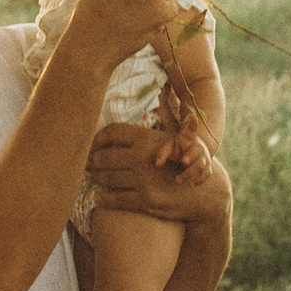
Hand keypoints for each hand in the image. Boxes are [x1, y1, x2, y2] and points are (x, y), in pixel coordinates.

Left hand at [88, 128, 230, 225]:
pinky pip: (116, 199)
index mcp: (148, 139)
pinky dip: (105, 198)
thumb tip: (164, 89)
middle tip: (85, 163)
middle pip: (104, 157)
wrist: (205, 193)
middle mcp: (143, 158)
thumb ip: (165, 115)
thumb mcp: (178, 136)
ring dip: (97, 178)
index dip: (96, 138)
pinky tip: (100, 197)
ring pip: (108, 179)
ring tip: (93, 177)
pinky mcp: (146, 200)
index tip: (89, 145)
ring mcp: (144, 180)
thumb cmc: (187, 161)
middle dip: (92, 161)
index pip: (112, 133)